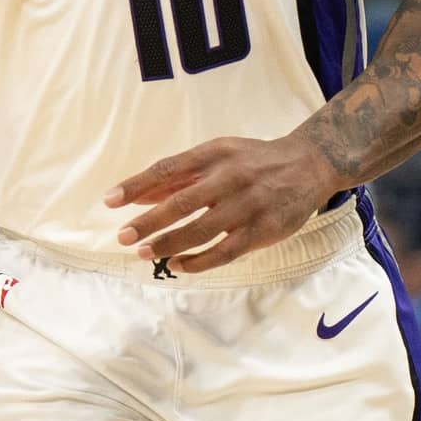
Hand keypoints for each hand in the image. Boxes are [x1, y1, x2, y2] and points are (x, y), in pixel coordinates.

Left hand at [109, 133, 342, 270]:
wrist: (310, 164)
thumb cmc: (255, 161)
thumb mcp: (218, 155)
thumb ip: (180, 176)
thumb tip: (138, 195)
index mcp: (214, 155)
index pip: (167, 169)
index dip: (137, 185)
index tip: (110, 200)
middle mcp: (229, 178)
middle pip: (181, 203)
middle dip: (148, 222)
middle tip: (123, 236)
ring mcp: (247, 205)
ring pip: (200, 231)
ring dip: (168, 244)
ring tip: (144, 253)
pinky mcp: (263, 230)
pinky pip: (225, 251)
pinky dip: (198, 261)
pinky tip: (177, 265)